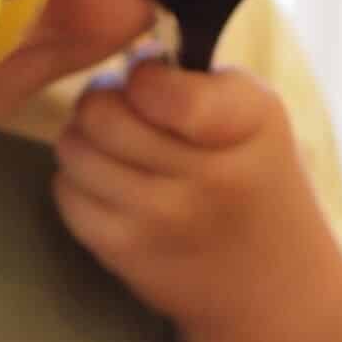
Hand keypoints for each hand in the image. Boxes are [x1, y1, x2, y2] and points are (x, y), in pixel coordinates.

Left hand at [50, 55, 341, 341]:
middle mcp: (207, 176)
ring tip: (116, 148)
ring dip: (85, 141)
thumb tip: (121, 57)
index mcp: (246, 125)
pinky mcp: (127, 252)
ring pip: (74, 150)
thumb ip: (195, 80)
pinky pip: (67, 193)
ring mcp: (163, 220)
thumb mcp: (257, 117)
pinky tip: (112, 186)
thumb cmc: (255, 180)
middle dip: (101, 102)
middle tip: (122, 112)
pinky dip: (78, 182)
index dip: (140, 75)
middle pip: (100, 113)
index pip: (156, 87)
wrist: (274, 285)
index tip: (152, 83)